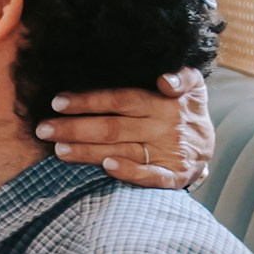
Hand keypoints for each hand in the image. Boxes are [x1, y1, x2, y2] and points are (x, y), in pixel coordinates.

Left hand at [35, 68, 213, 189]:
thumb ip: (180, 76)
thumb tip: (165, 80)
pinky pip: (151, 177)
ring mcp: (169, 153)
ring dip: (89, 152)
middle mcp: (163, 128)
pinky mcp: (175, 176)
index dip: (88, 101)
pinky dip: (130, 173)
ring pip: (123, 151)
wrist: (210, 145)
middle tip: (43, 129)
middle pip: (113, 127)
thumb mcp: (191, 84)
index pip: (119, 100)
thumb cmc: (186, 108)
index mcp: (161, 103)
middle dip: (75, 128)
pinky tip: (106, 167)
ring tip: (58, 149)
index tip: (57, 102)